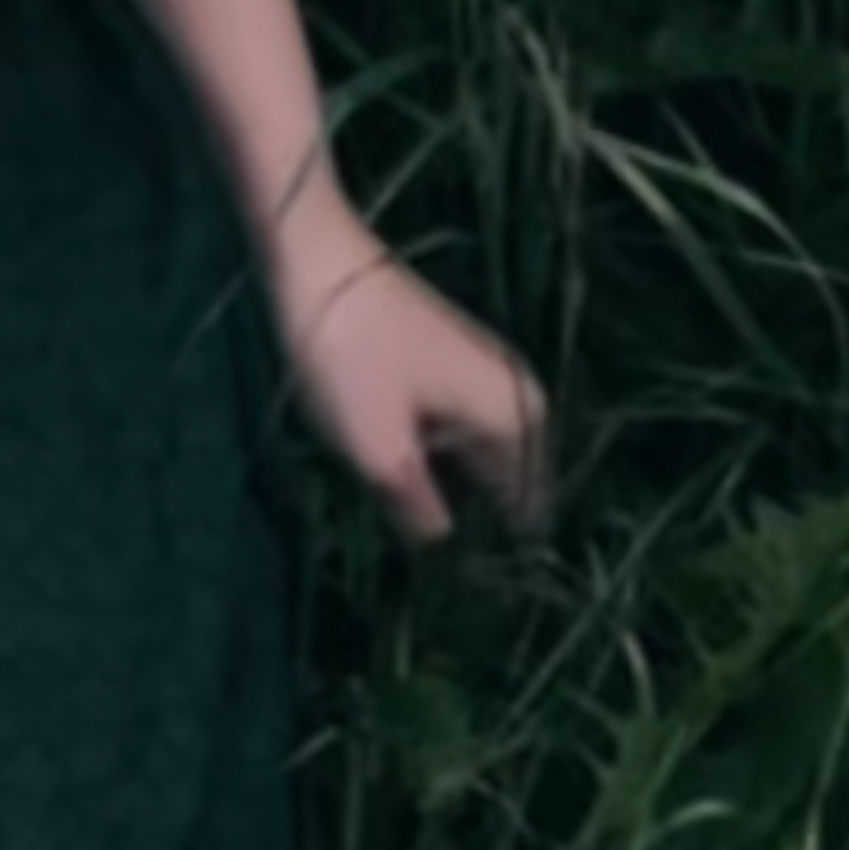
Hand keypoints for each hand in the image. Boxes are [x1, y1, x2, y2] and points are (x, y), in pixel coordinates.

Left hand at [265, 185, 552, 542]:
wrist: (315, 255)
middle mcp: (517, 397)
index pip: (533, 514)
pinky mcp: (447, 367)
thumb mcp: (382, 455)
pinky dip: (433, 465)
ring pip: (478, 464)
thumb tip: (446, 556)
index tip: (464, 594)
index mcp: (519, 419)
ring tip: (411, 536)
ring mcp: (484, 377)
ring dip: (450, 497)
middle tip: (429, 572)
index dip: (501, 558)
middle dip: (475, 529)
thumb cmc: (352, 354)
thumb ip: (422, 516)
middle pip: (509, 489)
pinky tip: (398, 486)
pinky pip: (455, 437)